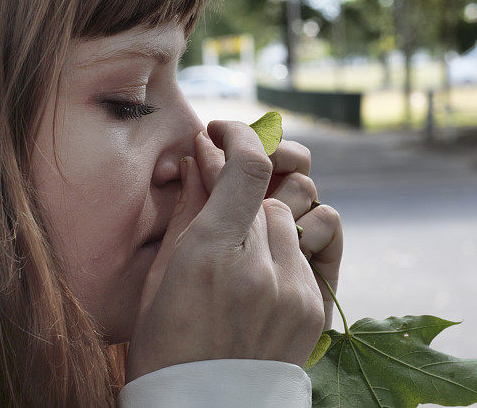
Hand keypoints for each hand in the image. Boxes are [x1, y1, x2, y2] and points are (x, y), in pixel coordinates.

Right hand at [126, 121, 325, 381]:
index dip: (240, 136)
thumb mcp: (162, 273)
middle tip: (221, 209)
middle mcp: (260, 269)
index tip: (223, 131)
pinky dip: (284, 254)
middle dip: (245, 193)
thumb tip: (204, 153)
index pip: (248, 167)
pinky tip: (259, 280)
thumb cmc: (165, 344)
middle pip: (270, 193)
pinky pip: (307, 252)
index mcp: (210, 256)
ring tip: (241, 255)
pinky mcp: (315, 307)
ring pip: (292, 219)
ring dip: (267, 224)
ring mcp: (294, 290)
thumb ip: (191, 207)